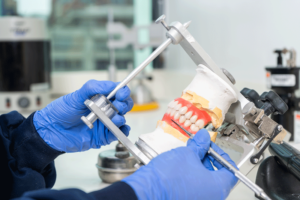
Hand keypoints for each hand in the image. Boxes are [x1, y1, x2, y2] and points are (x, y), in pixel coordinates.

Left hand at [33, 80, 133, 151]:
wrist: (51, 130)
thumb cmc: (61, 111)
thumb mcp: (76, 95)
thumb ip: (94, 88)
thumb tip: (111, 85)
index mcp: (100, 97)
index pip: (118, 92)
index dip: (123, 92)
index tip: (120, 94)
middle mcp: (105, 109)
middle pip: (124, 105)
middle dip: (124, 104)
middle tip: (117, 105)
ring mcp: (105, 122)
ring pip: (122, 119)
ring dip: (121, 118)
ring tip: (114, 119)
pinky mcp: (103, 135)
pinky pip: (118, 134)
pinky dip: (122, 131)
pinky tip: (119, 129)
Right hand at [123, 129, 237, 199]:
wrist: (148, 189)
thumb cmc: (168, 177)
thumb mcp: (188, 154)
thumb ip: (200, 145)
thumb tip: (204, 138)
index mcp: (217, 188)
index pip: (230, 170)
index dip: (222, 155)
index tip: (212, 148)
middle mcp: (211, 198)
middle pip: (218, 176)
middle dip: (208, 159)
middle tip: (199, 148)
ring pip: (205, 183)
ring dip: (199, 167)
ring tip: (188, 155)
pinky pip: (196, 189)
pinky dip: (192, 177)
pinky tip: (182, 166)